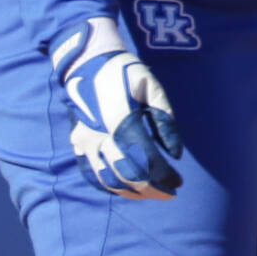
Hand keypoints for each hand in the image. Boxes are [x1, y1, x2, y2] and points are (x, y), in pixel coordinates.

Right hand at [51, 16, 183, 199]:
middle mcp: (101, 136)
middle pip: (127, 176)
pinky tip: (126, 188)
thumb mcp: (152, 88)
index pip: (146, 161)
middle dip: (151, 190)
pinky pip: (91, 174)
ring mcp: (86, 141)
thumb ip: (166, 121)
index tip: (178, 183)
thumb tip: (176, 154)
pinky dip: (109, 186)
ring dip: (131, 192)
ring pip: (108, 180)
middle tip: (168, 193)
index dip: (164, 177)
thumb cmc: (126, 73)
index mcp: (122, 121)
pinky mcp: (78, 143)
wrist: (88, 62)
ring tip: (149, 192)